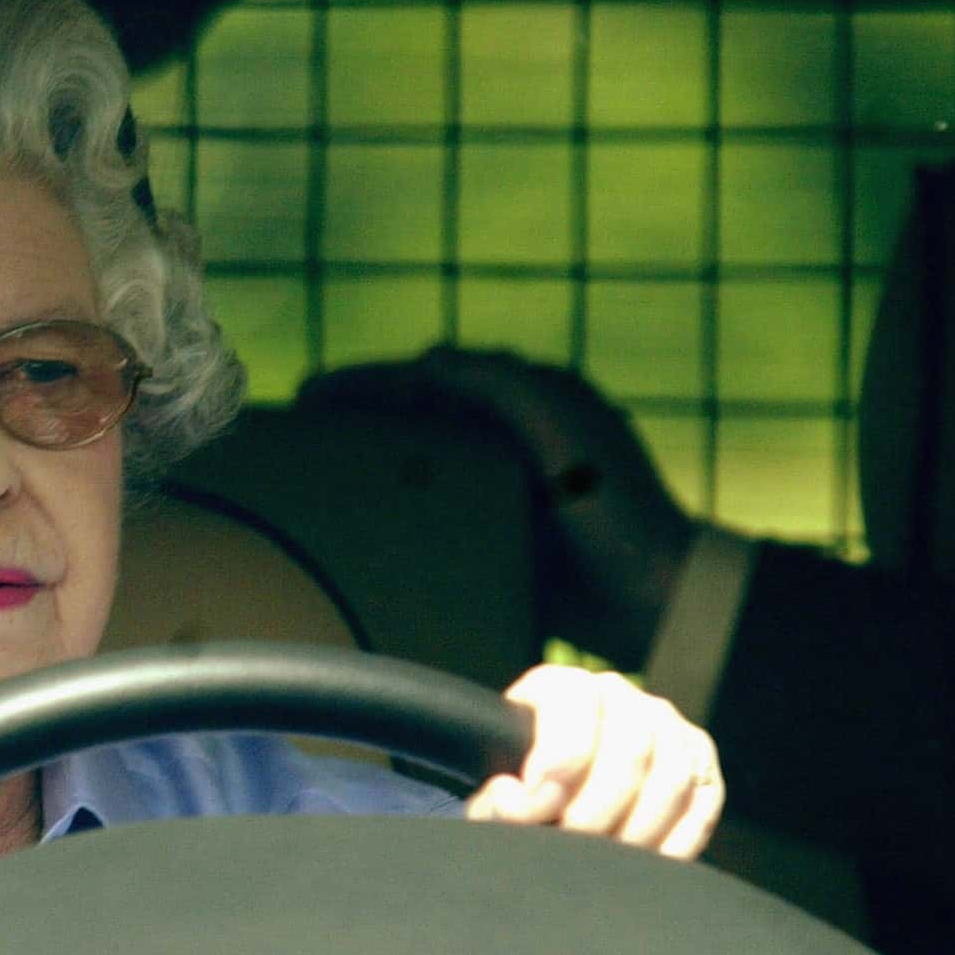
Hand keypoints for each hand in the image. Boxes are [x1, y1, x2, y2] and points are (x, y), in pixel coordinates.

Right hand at [298, 347, 696, 668]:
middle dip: (360, 415)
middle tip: (300, 428)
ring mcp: (511, 484)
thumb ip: (493, 381)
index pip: (429, 376)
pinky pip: (440, 508)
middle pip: (420, 413)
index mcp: (528, 396)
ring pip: (424, 458)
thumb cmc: (611, 502)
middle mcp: (516, 433)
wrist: (654, 594)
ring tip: (317, 471)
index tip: (309, 394)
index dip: (367, 382)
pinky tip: (364, 522)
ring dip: (374, 459)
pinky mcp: (509, 534)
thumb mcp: (554, 420)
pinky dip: (400, 506)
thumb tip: (425, 360)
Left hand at [466, 666, 722, 859]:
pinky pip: (700, 805)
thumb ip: (500, 798)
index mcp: (563, 686)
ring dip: (636, 830)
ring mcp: (668, 727)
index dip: (558, 759)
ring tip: (603, 859)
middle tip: (569, 840)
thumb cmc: (524, 788)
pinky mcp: (701, 767)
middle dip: (596, 808)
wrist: (557, 799)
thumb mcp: (501, 788)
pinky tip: (642, 863)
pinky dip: (674, 843)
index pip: (574, 705)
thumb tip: (516, 800)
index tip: (537, 803)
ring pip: (671, 778)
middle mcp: (620, 696)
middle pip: (629, 749)